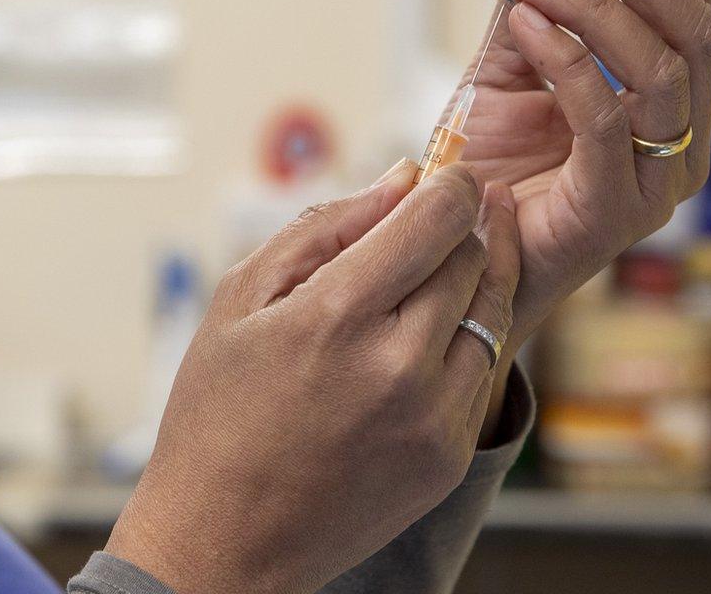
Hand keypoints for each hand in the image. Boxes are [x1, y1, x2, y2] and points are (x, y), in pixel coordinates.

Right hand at [108, 162, 520, 593]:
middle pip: (471, 259)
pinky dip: (469, 338)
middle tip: (450, 209)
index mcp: (335, 317)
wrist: (225, 537)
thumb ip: (323, 229)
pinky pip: (483, 372)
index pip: (434, 221)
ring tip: (461, 254)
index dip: (454, 184)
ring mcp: (432, 417)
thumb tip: (400, 177)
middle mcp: (396, 366)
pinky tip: (440, 325)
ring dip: (479, 276)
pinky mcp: (448, 455)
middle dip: (465, 225)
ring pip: (492, 313)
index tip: (451, 174)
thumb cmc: (217, 412)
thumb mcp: (240, 300)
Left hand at [462, 0, 710, 341]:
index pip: (696, 0)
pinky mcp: (615, 211)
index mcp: (670, 95)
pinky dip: (564, 60)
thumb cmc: (486, 165)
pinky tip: (524, 22)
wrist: (450, 256)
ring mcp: (659, 179)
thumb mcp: (507, 61)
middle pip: (692, 29)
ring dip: (589, 6)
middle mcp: (683, 136)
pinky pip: (605, 119)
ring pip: (656, 70)